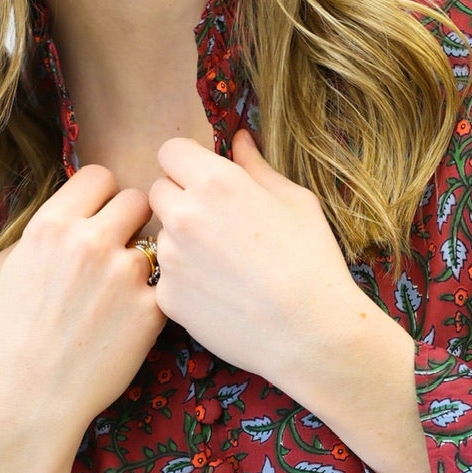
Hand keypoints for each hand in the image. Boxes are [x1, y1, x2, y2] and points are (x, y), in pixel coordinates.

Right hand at [0, 165, 164, 464]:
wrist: (28, 397)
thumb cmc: (6, 335)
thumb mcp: (1, 269)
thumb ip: (35, 232)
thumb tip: (62, 215)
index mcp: (52, 224)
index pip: (100, 176)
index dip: (101, 196)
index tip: (98, 217)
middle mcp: (90, 241)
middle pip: (137, 199)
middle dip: (130, 221)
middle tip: (118, 250)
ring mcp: (124, 276)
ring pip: (154, 244)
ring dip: (141, 263)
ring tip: (117, 294)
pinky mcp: (150, 311)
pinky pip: (164, 287)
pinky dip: (151, 301)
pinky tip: (128, 321)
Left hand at [146, 128, 370, 396]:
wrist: (310, 333)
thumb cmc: (312, 261)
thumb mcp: (296, 202)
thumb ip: (256, 167)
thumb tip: (239, 139)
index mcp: (215, 182)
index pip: (170, 151)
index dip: (188, 163)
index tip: (203, 179)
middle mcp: (184, 215)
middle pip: (159, 191)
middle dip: (181, 199)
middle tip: (216, 223)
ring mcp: (171, 258)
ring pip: (162, 235)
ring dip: (182, 241)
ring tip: (223, 264)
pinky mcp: (166, 296)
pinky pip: (166, 276)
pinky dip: (185, 281)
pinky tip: (219, 293)